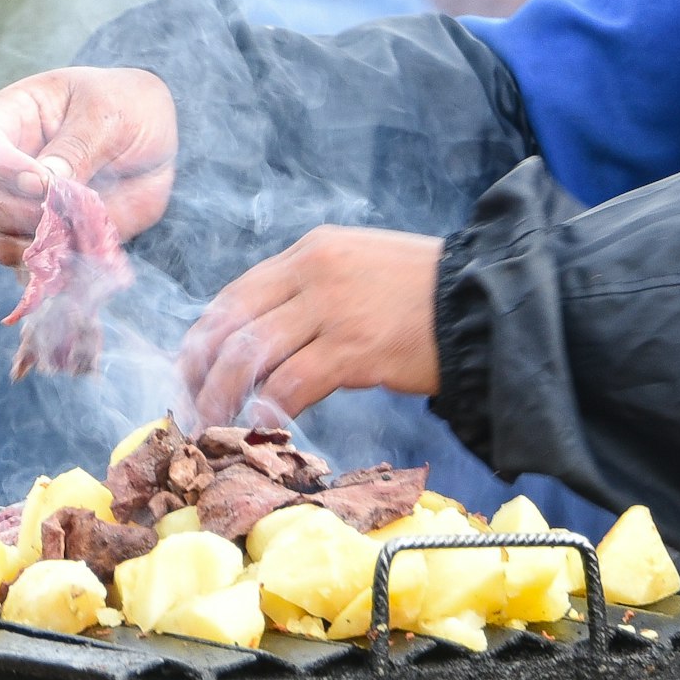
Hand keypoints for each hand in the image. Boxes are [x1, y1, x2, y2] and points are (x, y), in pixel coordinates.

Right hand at [0, 66, 176, 264]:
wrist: (157, 137)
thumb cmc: (126, 106)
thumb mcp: (108, 114)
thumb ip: (77, 146)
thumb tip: (46, 183)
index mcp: (12, 119)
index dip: (0, 167)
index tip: (40, 182)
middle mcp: (7, 168)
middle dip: (23, 214)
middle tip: (67, 210)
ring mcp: (26, 208)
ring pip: (4, 242)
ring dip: (42, 246)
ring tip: (83, 234)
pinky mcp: (50, 239)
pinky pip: (38, 268)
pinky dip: (59, 271)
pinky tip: (87, 256)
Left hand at [178, 227, 444, 424]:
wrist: (488, 301)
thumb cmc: (426, 293)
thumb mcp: (359, 268)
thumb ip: (310, 292)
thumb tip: (265, 335)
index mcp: (310, 251)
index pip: (234, 295)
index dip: (203, 339)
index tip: (190, 373)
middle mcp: (312, 272)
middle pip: (230, 326)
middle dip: (201, 374)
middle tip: (193, 409)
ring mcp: (332, 309)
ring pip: (249, 355)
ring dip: (224, 397)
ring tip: (216, 427)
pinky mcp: (355, 348)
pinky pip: (290, 384)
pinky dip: (267, 409)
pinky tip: (260, 427)